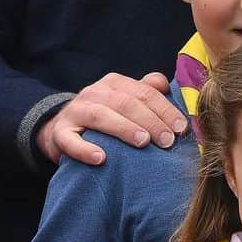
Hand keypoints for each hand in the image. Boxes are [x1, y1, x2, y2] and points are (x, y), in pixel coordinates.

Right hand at [35, 71, 186, 165]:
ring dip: (124, 129)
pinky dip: (85, 149)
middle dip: (150, 121)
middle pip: (126, 103)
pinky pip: (70, 140)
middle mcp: (94, 92)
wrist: (63, 130)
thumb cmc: (106, 116)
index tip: (181, 128)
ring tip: (142, 143)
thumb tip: (166, 85)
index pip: (144, 92)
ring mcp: (75, 111)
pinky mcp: (60, 132)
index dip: (165, 109)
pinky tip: (100, 158)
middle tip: (167, 140)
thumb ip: (146, 92)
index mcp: (115, 83)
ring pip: (101, 116)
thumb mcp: (125, 100)